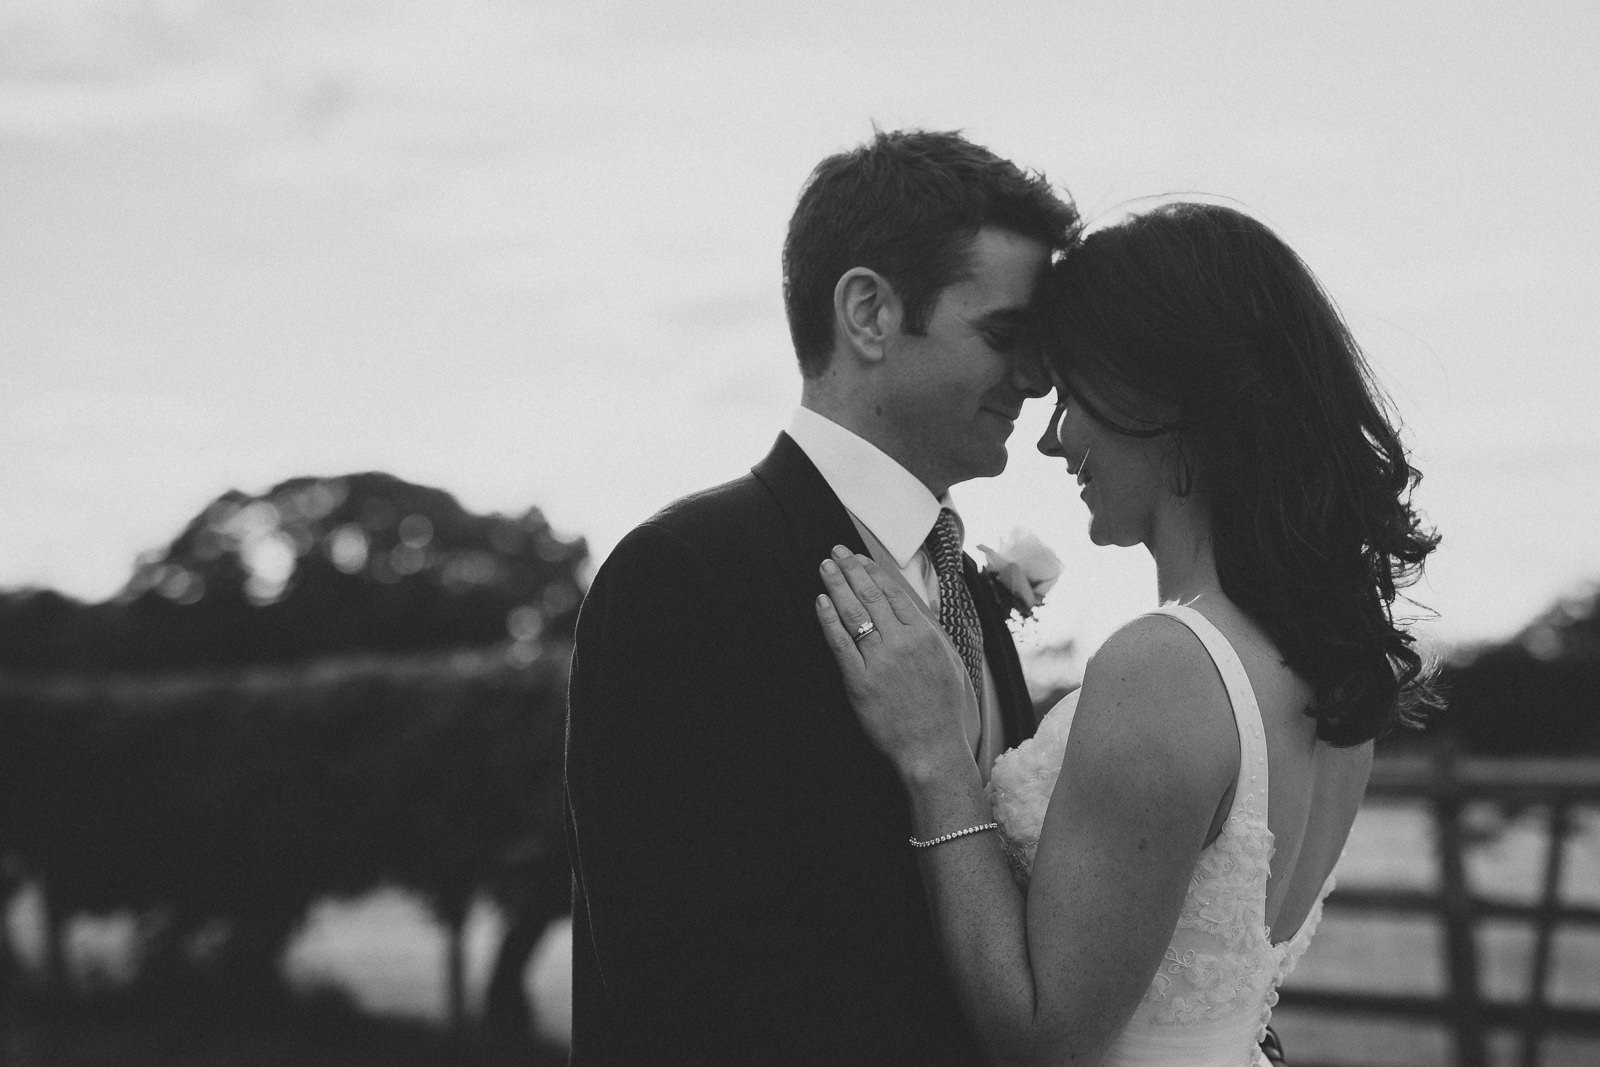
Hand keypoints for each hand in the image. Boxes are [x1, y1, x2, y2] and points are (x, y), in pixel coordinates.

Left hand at [815, 548, 976, 780]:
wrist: (932, 748)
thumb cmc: (943, 709)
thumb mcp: (948, 662)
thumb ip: (930, 632)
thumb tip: (914, 608)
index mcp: (925, 636)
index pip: (893, 593)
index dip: (873, 572)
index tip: (859, 558)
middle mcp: (902, 643)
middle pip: (871, 596)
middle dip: (851, 570)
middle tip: (835, 553)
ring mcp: (880, 662)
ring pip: (855, 613)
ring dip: (837, 586)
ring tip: (825, 568)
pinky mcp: (860, 682)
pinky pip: (841, 644)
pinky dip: (829, 620)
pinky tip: (820, 602)